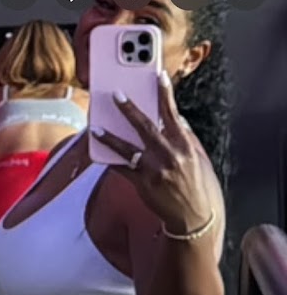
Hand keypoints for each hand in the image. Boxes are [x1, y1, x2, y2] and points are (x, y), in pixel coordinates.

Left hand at [90, 72, 211, 235]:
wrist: (195, 218)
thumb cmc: (199, 187)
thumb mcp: (199, 158)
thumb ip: (187, 137)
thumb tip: (176, 119)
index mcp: (185, 146)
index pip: (173, 114)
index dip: (165, 94)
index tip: (158, 76)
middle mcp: (169, 156)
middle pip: (145, 127)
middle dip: (129, 109)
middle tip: (116, 94)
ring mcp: (154, 171)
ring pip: (127, 149)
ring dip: (109, 137)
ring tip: (96, 127)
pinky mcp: (143, 185)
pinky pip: (122, 169)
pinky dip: (111, 160)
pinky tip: (99, 152)